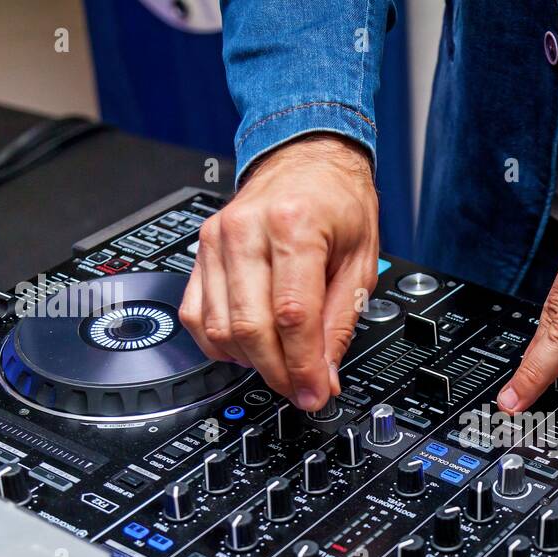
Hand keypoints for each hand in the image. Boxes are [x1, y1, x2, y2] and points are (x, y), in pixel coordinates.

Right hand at [180, 134, 379, 410]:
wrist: (307, 161)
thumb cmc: (337, 203)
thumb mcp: (361, 261)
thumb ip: (340, 321)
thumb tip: (323, 376)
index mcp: (295, 225)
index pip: (292, 315)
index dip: (303, 366)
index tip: (315, 393)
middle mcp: (247, 230)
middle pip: (250, 327)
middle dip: (278, 372)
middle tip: (301, 390)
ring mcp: (216, 241)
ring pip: (219, 328)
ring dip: (251, 362)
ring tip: (281, 364)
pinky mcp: (199, 252)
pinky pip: (196, 315)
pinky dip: (220, 344)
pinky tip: (248, 347)